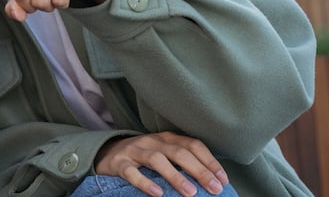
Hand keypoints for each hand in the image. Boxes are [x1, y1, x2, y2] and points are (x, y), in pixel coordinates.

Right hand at [95, 132, 229, 196]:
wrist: (105, 153)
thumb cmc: (141, 157)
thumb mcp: (163, 153)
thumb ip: (181, 160)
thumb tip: (210, 179)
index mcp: (166, 138)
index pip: (192, 145)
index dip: (210, 161)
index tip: (223, 179)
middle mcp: (151, 141)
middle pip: (179, 152)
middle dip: (199, 171)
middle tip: (214, 189)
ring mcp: (134, 150)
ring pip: (157, 160)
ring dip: (176, 176)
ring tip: (191, 193)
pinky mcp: (118, 163)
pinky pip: (131, 172)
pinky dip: (145, 183)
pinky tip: (157, 194)